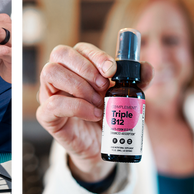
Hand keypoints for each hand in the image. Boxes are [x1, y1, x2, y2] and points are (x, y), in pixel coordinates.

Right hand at [36, 43, 151, 181]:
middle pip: (60, 53)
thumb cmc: (107, 115)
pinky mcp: (46, 116)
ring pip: (51, 72)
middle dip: (86, 67)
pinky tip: (93, 114)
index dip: (96, 55)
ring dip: (79, 85)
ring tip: (98, 101)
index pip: (79, 48)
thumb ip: (136, 81)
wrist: (100, 145)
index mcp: (75, 65)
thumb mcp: (125, 96)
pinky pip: (53, 104)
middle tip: (104, 86)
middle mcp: (58, 75)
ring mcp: (49, 94)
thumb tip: (147, 67)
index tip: (112, 70)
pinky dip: (77, 107)